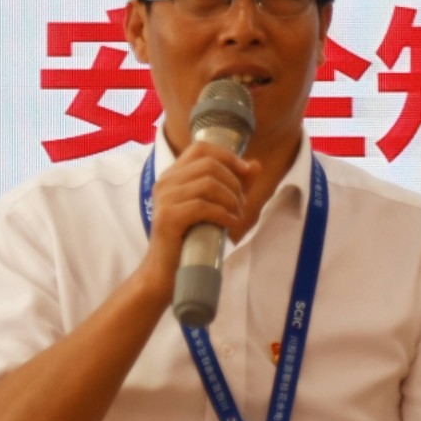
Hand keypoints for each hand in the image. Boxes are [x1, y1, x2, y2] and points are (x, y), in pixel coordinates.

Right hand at [139, 140, 260, 302]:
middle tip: (241, 204)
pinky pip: (204, 206)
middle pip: (209, 165)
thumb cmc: (189, 239)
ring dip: (231, 199)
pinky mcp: (169, 217)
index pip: (201, 148)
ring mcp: (165, 199)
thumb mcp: (213, 207)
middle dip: (234, 183)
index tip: (246, 171)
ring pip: (209, 184)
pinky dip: (224, 214)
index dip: (227, 155)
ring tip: (236, 215)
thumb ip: (233, 185)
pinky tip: (230, 224)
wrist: (165, 272)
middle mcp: (165, 182)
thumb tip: (255, 165)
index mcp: (173, 175)